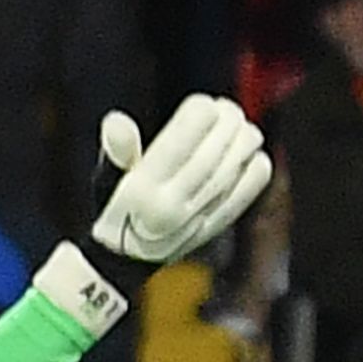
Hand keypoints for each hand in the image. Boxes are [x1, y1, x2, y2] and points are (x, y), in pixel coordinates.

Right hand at [86, 94, 272, 271]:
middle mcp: (168, 208)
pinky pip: (240, 199)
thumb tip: (118, 122)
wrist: (126, 258)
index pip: (178, 144)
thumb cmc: (119, 206)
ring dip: (243, 145)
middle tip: (230, 110)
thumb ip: (118, 148)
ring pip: (227, 175)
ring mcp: (192, 222)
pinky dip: (253, 175)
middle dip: (225, 126)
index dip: (198, 117)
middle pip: (208, 157)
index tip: (205, 103)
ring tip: (245, 128)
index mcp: (140, 190)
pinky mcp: (211, 231)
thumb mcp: (107, 176)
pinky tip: (255, 156)